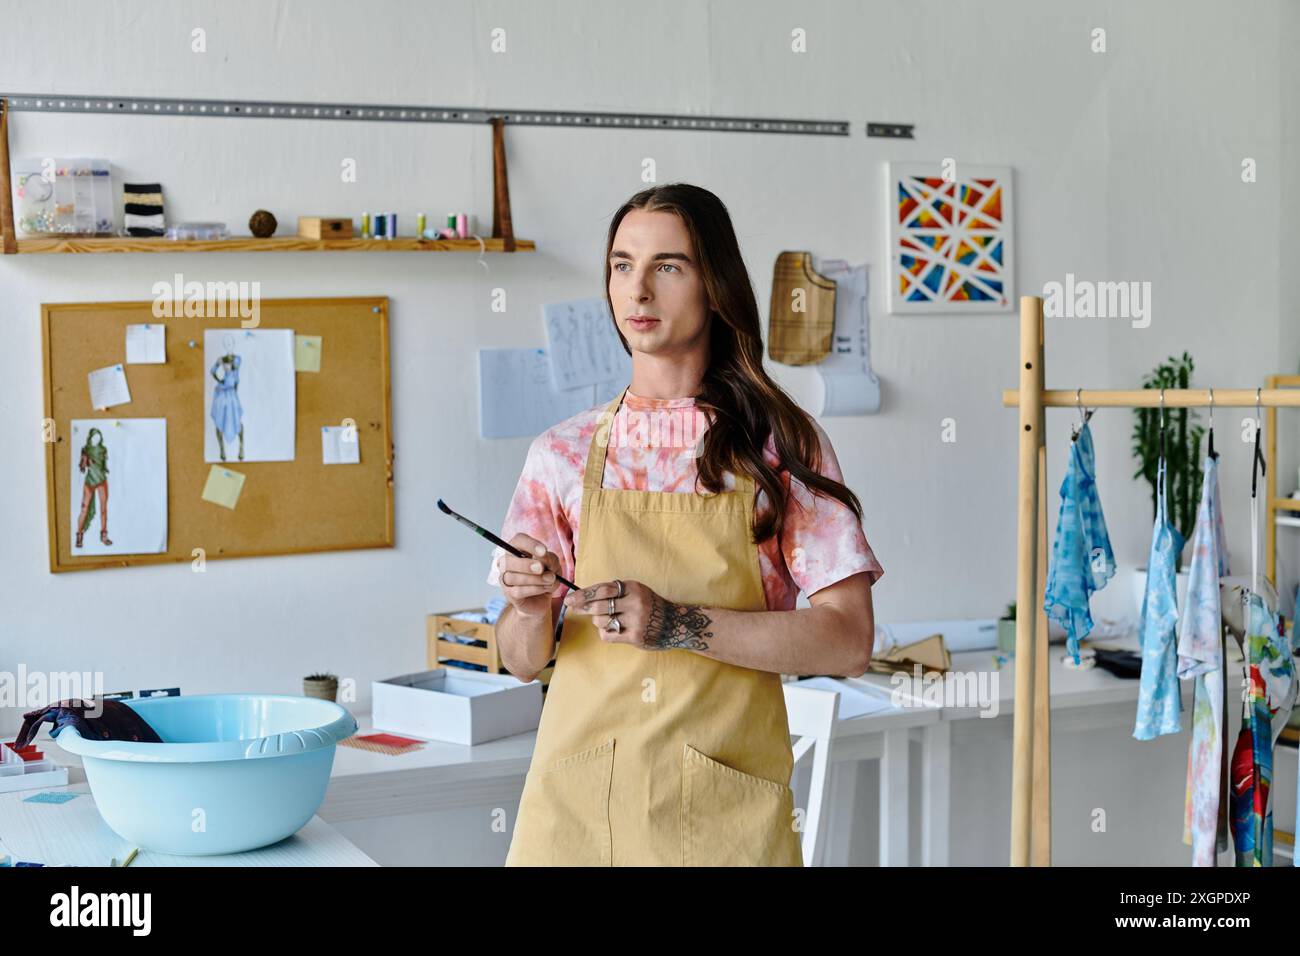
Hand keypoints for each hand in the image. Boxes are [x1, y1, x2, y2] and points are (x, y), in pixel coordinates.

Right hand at [496, 533, 560, 618]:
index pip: (518, 540)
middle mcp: (507, 563)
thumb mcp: (553, 565)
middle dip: (527, 565)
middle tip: (542, 569)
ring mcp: (505, 579)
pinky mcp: (509, 594)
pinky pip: (519, 591)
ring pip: (513, 577)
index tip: (544, 551)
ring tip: (550, 579)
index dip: (530, 544)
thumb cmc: (545, 576)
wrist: (542, 599)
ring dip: (535, 579)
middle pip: (508, 561)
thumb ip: (550, 559)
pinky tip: (545, 588)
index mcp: (517, 549)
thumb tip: (544, 559)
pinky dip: (535, 589)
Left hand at [563, 580, 714, 650]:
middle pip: (598, 606)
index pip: (602, 589)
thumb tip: (583, 597)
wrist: (674, 624)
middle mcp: (635, 602)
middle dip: (584, 608)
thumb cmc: (649, 606)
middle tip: (575, 609)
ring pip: (601, 622)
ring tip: (609, 621)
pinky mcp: (635, 636)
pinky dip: (606, 633)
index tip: (569, 599)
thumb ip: (614, 593)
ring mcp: (636, 620)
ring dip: (599, 622)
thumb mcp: (636, 592)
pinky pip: (608, 635)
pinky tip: (614, 631)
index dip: (583, 595)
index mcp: (633, 588)